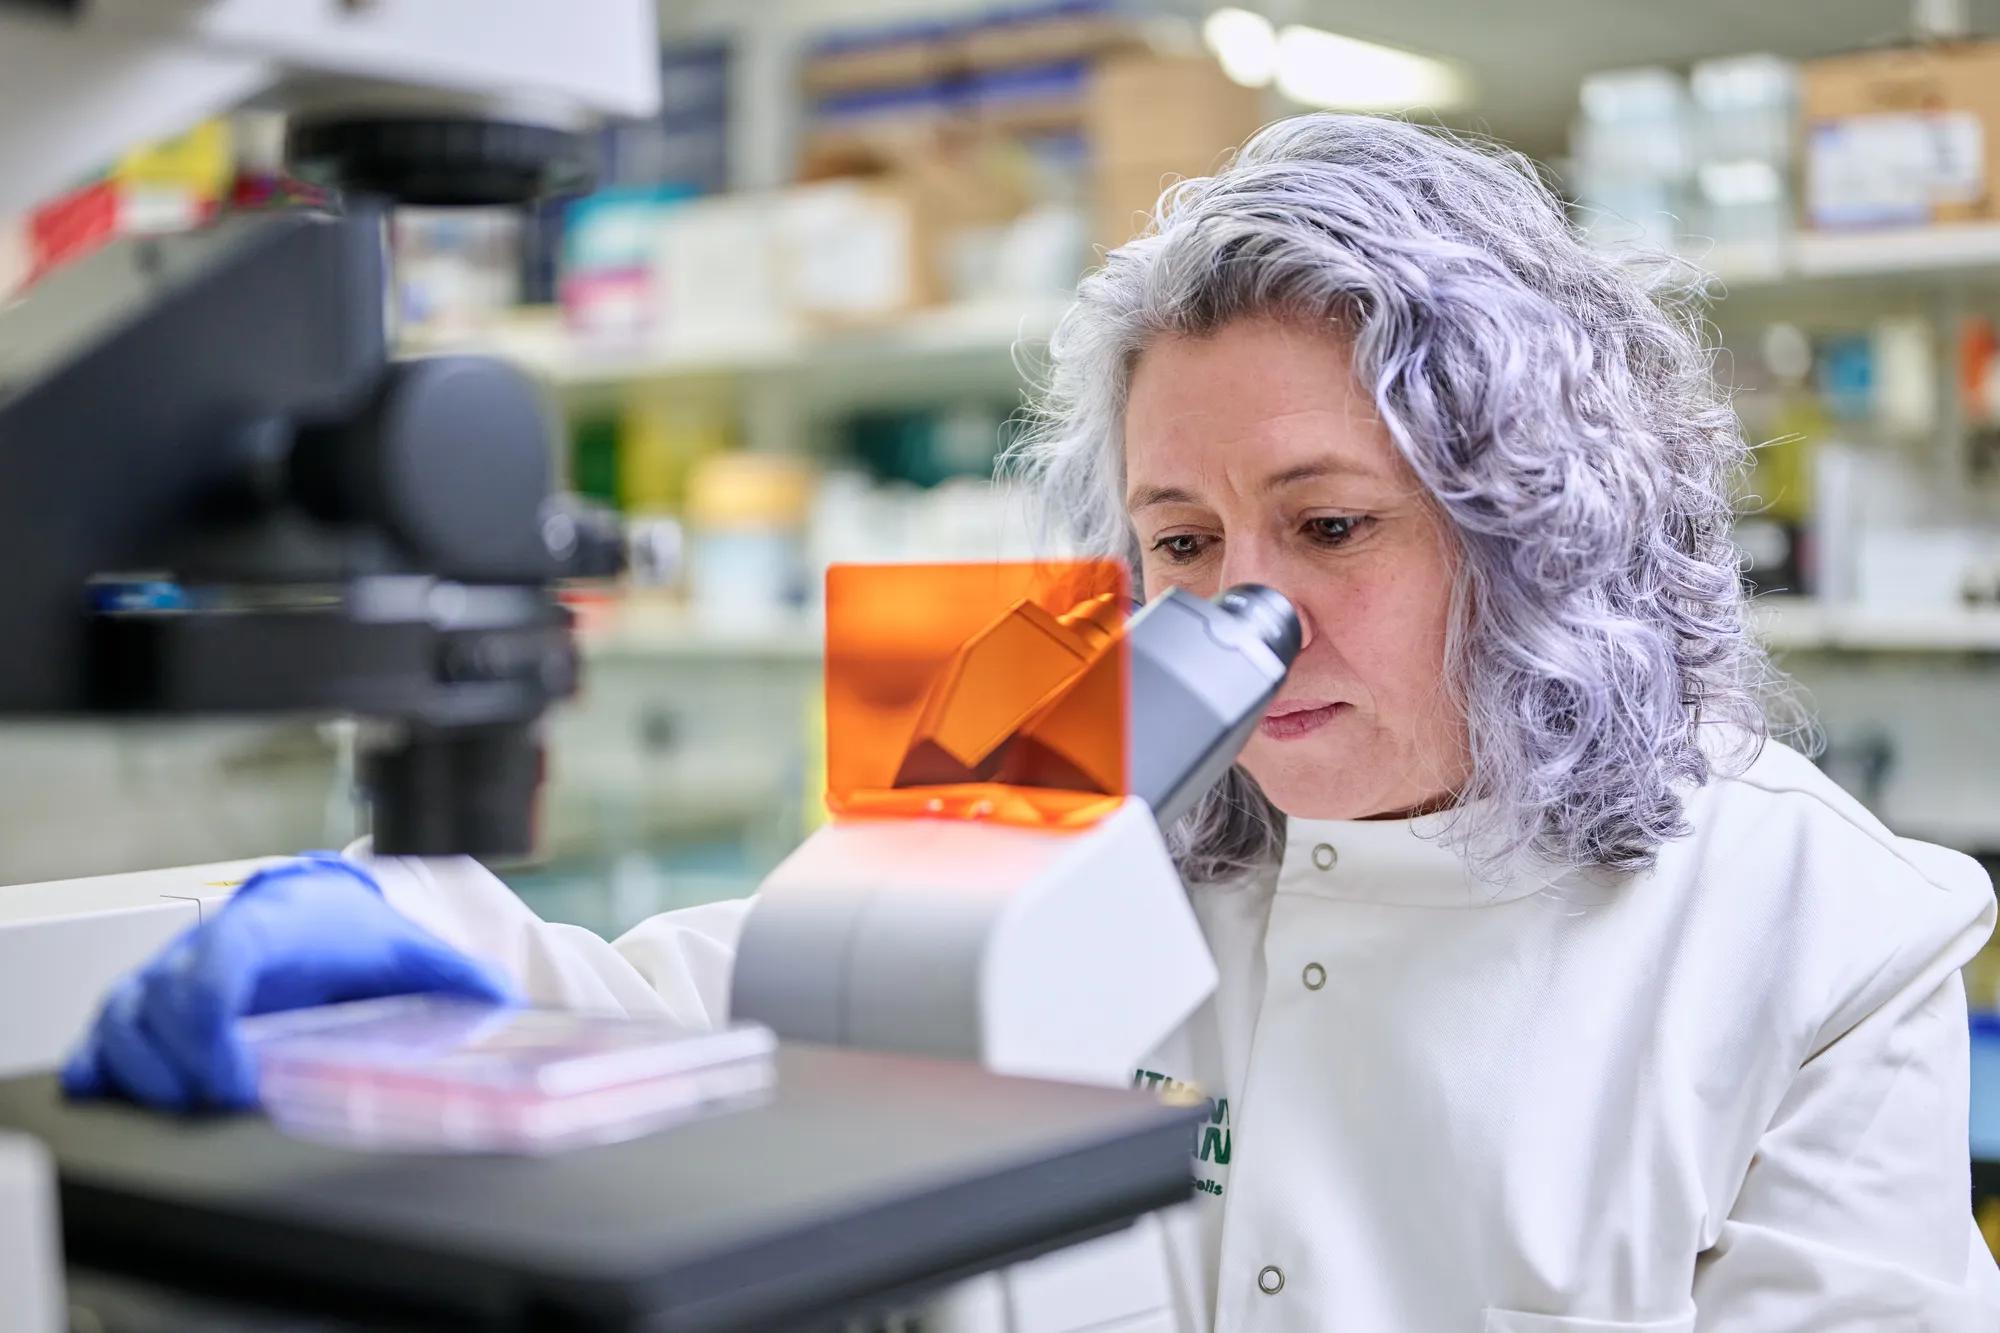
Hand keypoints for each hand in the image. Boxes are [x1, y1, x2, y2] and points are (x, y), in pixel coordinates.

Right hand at [60, 853, 513, 1109]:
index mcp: (268, 926)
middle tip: (214, 1106)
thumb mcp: (407, 948)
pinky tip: (118, 1090)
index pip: (219, 966)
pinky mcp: (151, 1000)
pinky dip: (103, 1062)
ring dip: (140, 1071)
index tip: (233, 1080)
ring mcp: (172, 972)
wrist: (318, 908)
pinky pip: (105, 1029)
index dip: (212, 1025)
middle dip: (177, 1066)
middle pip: (158, 1004)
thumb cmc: (356, 931)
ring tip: (183, 1107)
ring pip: (121, 1018)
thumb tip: (506, 1001)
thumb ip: (455, 975)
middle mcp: (208, 945)